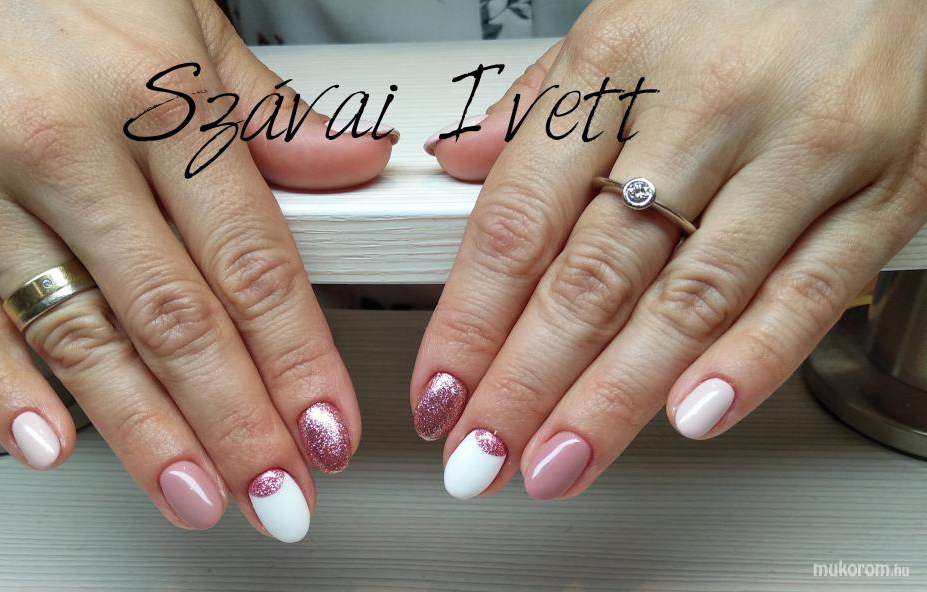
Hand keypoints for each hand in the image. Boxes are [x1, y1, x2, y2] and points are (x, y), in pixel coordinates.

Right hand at [0, 0, 394, 540]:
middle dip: (237, 424)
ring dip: (146, 433)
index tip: (327, 426)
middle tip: (281, 497)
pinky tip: (55, 446)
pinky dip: (6, 390)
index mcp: (148, 96)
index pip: (249, 257)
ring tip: (199, 496)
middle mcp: (62, 146)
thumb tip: (352, 157)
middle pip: (174, 317)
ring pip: (78, 336)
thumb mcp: (174, 16)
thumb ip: (262, 107)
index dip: (298, 356)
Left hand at [415, 0, 925, 499]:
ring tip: (559, 463)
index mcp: (617, 60)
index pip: (516, 220)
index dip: (468, 323)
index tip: (438, 393)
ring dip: (612, 400)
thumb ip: (544, 103)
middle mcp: (700, 106)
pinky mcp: (880, 190)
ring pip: (687, 300)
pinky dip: (748, 362)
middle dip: (524, 386)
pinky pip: (807, 292)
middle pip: (590, 276)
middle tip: (482, 459)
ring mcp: (794, 151)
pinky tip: (690, 416)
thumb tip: (463, 159)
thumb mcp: (627, 22)